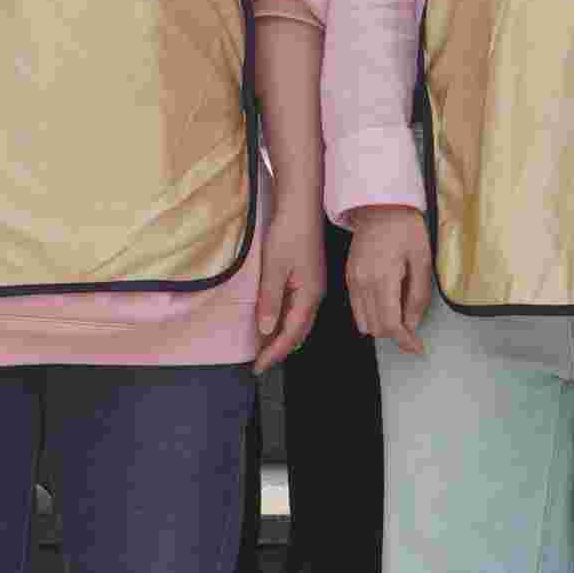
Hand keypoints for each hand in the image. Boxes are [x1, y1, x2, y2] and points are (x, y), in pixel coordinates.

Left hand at [250, 201, 325, 369]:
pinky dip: (285, 322)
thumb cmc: (289, 231)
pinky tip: (273, 322)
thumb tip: (265, 330)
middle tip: (259, 364)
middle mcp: (314, 294)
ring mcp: (312, 286)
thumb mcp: (273, 268)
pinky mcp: (308, 278)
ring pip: (299, 322)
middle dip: (279, 350)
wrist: (301, 205)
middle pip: (299, 333)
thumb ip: (270, 300)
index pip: (291, 334)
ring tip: (264, 349)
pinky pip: (297, 309)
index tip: (258, 367)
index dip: (274, 353)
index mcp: (308, 295)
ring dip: (282, 338)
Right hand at [346, 210, 433, 354]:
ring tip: (401, 317)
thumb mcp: (422, 260)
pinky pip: (356, 309)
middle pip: (376, 328)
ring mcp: (352, 281)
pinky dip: (371, 316)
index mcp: (383, 278)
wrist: (379, 206)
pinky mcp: (349, 277)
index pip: (390, 324)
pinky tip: (387, 307)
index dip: (405, 341)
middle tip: (413, 331)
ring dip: (382, 327)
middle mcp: (363, 283)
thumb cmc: (405, 228)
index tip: (417, 347)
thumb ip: (417, 295)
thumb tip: (413, 324)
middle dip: (396, 335)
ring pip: (364, 322)